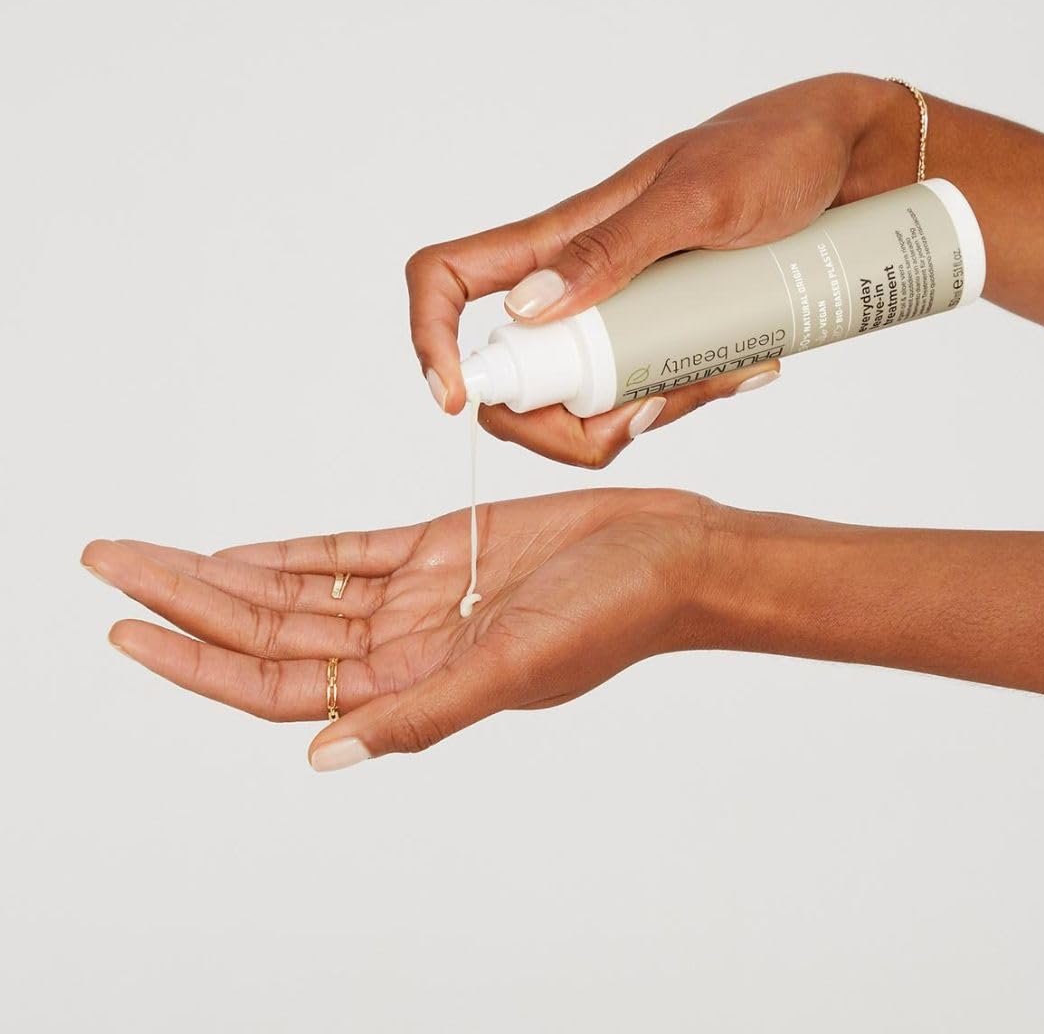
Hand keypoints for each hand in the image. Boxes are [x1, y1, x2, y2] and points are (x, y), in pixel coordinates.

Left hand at [81, 489, 722, 769]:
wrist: (672, 554)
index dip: (199, 660)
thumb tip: (323, 757)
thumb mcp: (515, 670)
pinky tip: (246, 550)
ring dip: (226, 573)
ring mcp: (421, 595)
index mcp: (415, 685)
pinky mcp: (444, 547)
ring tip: (152, 553)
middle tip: (110, 562)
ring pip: (298, 588)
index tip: (127, 628)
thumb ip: (420, 713)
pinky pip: (349, 552)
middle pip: (270, 630)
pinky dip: (294, 550)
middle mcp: (406, 645)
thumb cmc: (615, 614)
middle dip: (186, 599)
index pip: (279, 684)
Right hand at [408, 72, 914, 465]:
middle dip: (568, 425)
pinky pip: (653, 394)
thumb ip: (613, 247)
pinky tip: (753, 365)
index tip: (457, 398)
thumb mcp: (698, 199)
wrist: (852, 156)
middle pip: (519, 381)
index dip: (431, 340)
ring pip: (591, 402)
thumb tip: (525, 309)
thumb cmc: (775, 150)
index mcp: (559, 237)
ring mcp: (622, 316)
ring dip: (652, 414)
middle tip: (654, 408)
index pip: (450, 279)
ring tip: (737, 367)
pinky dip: (693, 397)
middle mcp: (576, 285)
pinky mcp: (668, 335)